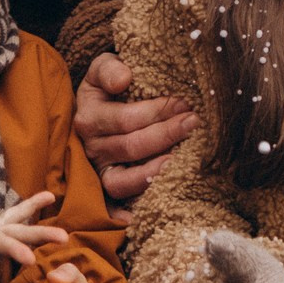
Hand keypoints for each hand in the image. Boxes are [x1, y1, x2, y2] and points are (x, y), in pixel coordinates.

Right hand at [76, 54, 197, 200]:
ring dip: (156, 171)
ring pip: (124, 180)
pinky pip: (115, 204)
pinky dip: (124, 213)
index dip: (157, 112)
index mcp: (89, 118)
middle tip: (194, 122)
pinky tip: (142, 214)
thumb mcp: (104, 68)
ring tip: (182, 158)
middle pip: (131, 147)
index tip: (185, 103)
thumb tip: (123, 79)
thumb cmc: (110, 86)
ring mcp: (100, 171)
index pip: (126, 120)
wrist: (103, 103)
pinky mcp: (108, 188)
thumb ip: (109, 69)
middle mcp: (91, 148)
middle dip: (166, 135)